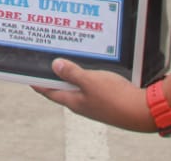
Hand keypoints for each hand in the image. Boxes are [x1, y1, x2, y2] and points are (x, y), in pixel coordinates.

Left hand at [32, 58, 152, 131]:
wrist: (141, 111)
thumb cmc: (115, 97)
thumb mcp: (90, 81)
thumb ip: (72, 73)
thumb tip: (55, 66)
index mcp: (74, 101)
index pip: (50, 92)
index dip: (38, 83)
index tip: (28, 76)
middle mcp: (82, 104)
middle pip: (63, 88)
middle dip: (55, 76)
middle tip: (48, 62)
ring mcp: (94, 103)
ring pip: (78, 87)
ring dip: (72, 74)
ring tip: (68, 59)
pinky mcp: (106, 100)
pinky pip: (92, 86)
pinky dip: (87, 76)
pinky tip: (91, 68)